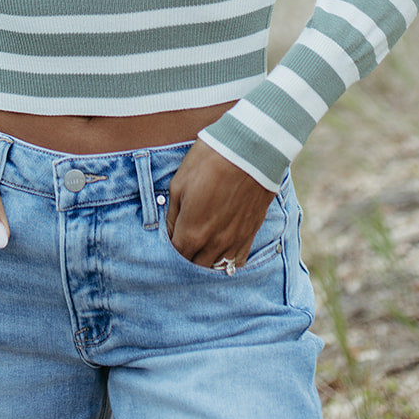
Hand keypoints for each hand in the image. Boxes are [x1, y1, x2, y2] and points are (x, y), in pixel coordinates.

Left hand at [165, 141, 274, 269]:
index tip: (168, 243)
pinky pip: (237, 261)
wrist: (250, 151)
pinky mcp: (250, 234)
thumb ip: (172, 215)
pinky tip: (221, 253)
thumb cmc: (209, 162)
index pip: (176, 257)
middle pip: (195, 267)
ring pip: (216, 268)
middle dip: (185, 259)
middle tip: (182, 247)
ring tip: (199, 251)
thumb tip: (169, 232)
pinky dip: (227, 262)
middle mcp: (213, 243)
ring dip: (205, 262)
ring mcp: (234, 241)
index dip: (169, 253)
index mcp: (191, 232)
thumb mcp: (179, 183)